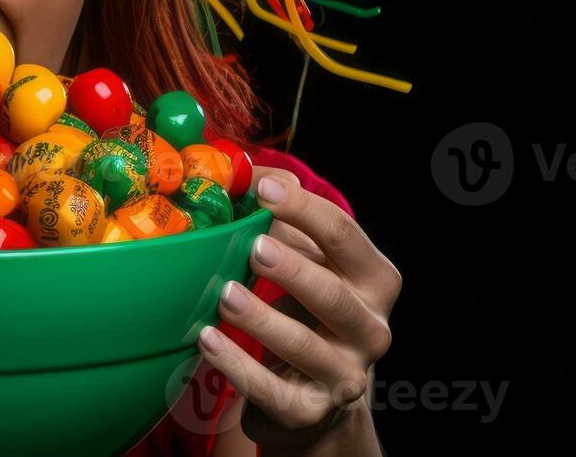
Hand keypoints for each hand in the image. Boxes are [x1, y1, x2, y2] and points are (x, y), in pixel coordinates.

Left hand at [197, 167, 399, 453]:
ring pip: (303, 345)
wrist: (319, 396)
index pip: (344, 236)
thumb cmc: (309, 309)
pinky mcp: (310, 411)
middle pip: (333, 295)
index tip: (264, 189)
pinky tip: (206, 340)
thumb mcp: (310, 260)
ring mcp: (344, 374)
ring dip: (261, 318)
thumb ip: (283, 217)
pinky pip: (273, 390)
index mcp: (374, 279)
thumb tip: (238, 169)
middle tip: (253, 246)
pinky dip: (237, 367)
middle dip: (293, 269)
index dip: (305, 210)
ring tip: (223, 295)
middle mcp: (370, 328)